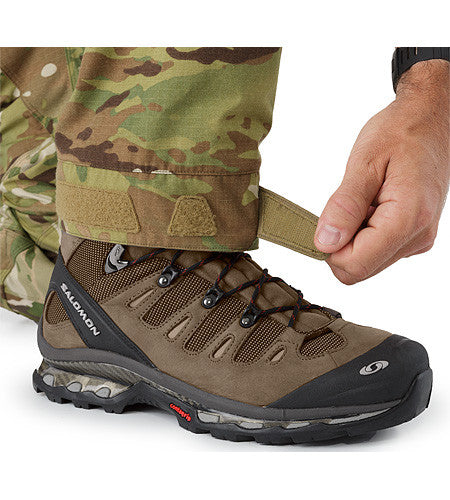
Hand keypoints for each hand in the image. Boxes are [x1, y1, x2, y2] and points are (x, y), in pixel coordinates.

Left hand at [314, 60, 448, 284]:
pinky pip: (377, 250)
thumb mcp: (364, 163)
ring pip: (367, 262)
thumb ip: (344, 207)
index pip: (355, 265)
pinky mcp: (413, 236)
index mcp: (408, 219)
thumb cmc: (399, 132)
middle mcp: (417, 237)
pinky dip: (364, 232)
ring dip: (352, 237)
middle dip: (340, 244)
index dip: (330, 248)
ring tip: (364, 201)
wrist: (429, 119)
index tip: (329, 218)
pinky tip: (372, 205)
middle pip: (360, 269)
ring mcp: (417, 239)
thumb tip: (325, 243)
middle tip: (346, 205)